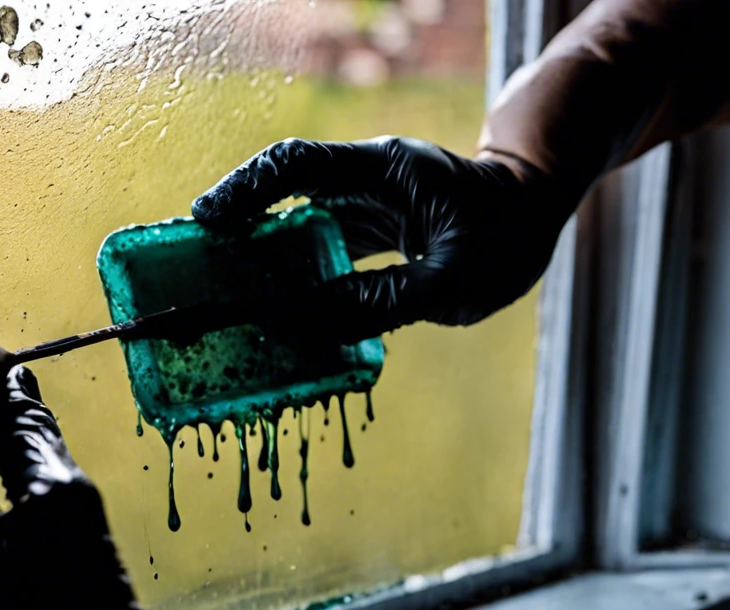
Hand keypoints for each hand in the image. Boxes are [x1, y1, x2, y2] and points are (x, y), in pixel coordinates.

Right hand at [192, 136, 575, 339]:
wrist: (533, 213)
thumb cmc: (507, 237)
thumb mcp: (455, 279)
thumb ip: (384, 302)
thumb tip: (309, 326)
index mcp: (381, 169)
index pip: (296, 164)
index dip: (245, 189)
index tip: (206, 220)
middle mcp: (363, 181)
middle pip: (281, 195)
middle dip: (236, 228)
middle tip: (196, 268)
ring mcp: (363, 205)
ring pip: (294, 226)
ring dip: (260, 258)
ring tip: (223, 296)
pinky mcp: (366, 232)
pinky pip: (317, 250)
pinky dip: (291, 277)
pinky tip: (272, 308)